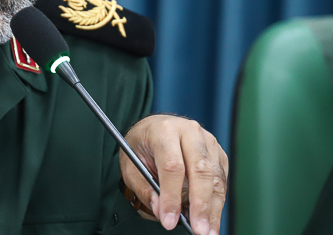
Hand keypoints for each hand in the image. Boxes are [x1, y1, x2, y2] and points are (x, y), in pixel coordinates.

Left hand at [120, 115, 227, 234]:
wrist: (154, 127)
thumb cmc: (141, 145)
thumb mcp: (130, 164)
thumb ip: (144, 188)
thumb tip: (161, 211)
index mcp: (164, 130)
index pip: (172, 166)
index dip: (171, 196)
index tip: (169, 220)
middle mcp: (189, 132)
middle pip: (200, 170)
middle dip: (200, 204)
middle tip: (199, 230)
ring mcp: (207, 141)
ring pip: (215, 177)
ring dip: (213, 208)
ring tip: (208, 231)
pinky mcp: (218, 153)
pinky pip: (221, 180)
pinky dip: (217, 201)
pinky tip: (210, 218)